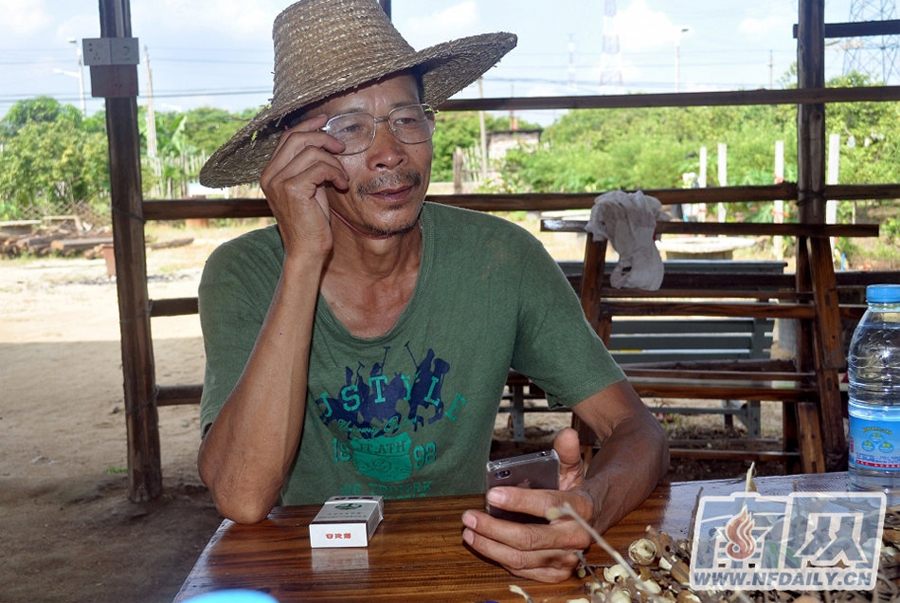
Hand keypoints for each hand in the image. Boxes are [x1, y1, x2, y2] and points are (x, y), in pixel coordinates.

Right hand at [259, 114, 348, 256]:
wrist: (307, 250)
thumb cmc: (311, 222)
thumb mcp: (310, 188)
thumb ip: (310, 166)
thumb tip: (324, 141)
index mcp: (270, 172)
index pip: (288, 137)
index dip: (308, 125)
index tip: (325, 121)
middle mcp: (269, 175)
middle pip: (297, 138)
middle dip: (323, 138)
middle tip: (341, 147)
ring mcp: (278, 182)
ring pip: (312, 152)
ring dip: (334, 162)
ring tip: (342, 178)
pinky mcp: (292, 190)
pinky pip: (320, 167)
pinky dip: (336, 173)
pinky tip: (341, 185)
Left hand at [461, 428, 599, 582]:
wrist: (592, 521)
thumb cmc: (574, 494)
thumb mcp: (573, 470)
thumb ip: (567, 452)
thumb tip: (566, 434)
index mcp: (580, 508)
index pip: (546, 505)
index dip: (518, 501)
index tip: (491, 494)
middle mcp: (575, 537)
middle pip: (528, 538)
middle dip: (493, 529)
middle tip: (469, 516)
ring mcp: (566, 559)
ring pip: (522, 558)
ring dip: (490, 547)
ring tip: (469, 532)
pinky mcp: (557, 574)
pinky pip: (523, 570)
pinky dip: (500, 559)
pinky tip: (484, 546)